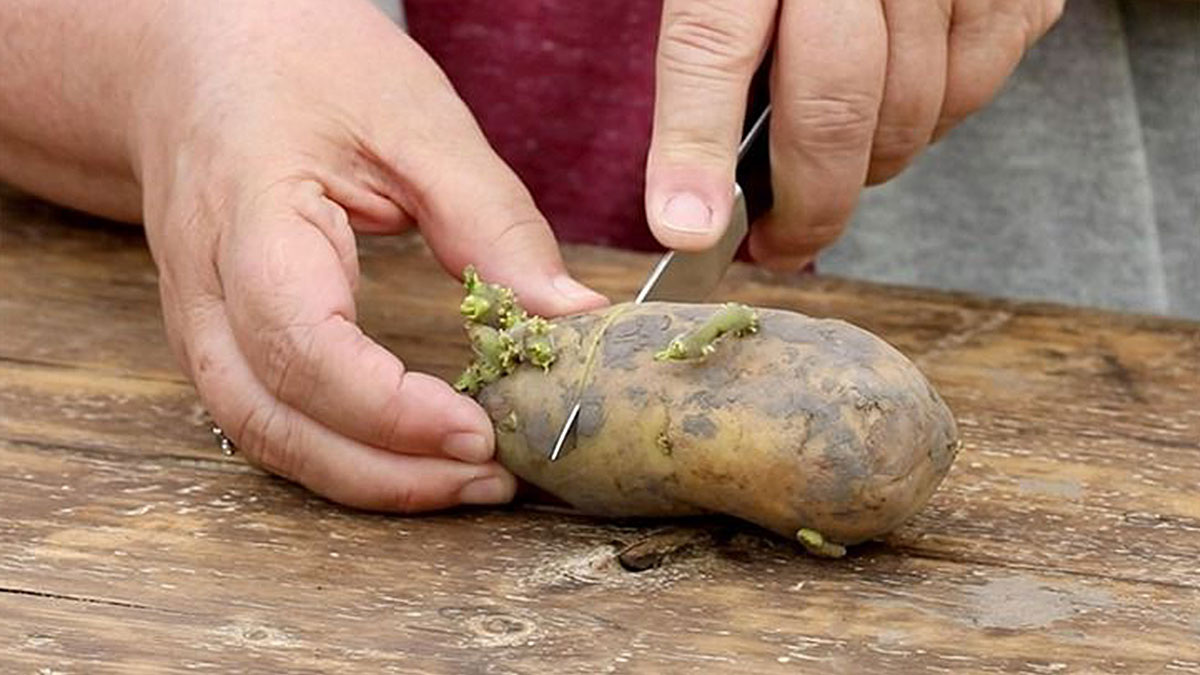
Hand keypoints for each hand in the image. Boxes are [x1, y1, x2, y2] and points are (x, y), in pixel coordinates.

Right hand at [133, 0, 606, 510]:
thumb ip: (491, 220)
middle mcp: (204, 287)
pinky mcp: (219, 337)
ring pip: (264, 437)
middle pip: (274, 420)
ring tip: (463, 482)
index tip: (480, 432)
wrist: (198, 56)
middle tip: (491, 478)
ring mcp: (199, 320)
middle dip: (387, 471)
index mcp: (250, 216)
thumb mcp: (414, 118)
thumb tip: (571, 316)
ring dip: (365, 478)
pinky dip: (340, 453)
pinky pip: (268, 420)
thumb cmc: (302, 65)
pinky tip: (409, 457)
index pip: (302, 344)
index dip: (390, 409)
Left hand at [644, 0, 1064, 268]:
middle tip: (780, 245)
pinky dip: (934, 121)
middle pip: (831, 103)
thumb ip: (714, 49)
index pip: (710, 44)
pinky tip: (897, 108)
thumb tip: (696, 196)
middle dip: (806, 203)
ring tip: (835, 166)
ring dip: (869, 167)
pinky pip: (974, 86)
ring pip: (911, 111)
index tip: (690, 231)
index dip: (696, 145)